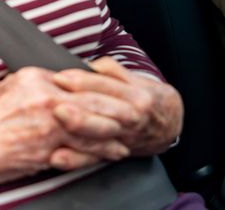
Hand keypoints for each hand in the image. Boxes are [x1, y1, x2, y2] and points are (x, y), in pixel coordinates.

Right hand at [0, 66, 130, 184]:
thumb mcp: (8, 85)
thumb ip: (38, 80)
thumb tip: (61, 78)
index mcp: (36, 79)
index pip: (78, 79)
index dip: (102, 85)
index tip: (117, 87)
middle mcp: (45, 101)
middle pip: (92, 102)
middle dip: (119, 107)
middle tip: (139, 109)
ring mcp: (47, 129)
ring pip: (91, 128)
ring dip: (115, 131)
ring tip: (130, 132)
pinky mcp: (45, 153)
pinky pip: (80, 152)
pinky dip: (100, 152)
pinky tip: (112, 151)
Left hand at [52, 56, 183, 156]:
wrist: (170, 125)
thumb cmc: (148, 97)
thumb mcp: (136, 79)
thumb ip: (112, 70)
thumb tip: (89, 64)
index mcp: (136, 95)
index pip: (106, 86)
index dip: (83, 81)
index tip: (60, 78)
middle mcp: (131, 117)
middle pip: (102, 110)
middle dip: (78, 107)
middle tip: (54, 103)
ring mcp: (123, 137)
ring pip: (98, 134)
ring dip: (75, 131)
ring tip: (54, 125)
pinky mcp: (115, 154)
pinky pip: (93, 157)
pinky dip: (76, 159)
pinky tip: (58, 157)